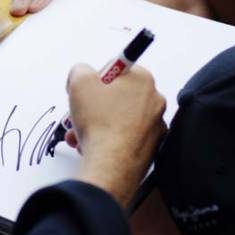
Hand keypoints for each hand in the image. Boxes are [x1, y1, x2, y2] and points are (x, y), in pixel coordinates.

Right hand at [65, 64, 165, 207]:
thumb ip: (80, 70)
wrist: (111, 164)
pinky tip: (92, 145)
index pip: (117, 70)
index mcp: (143, 80)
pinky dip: (108, 139)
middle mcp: (154, 101)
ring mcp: (154, 126)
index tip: (88, 91)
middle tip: (81, 113)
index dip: (96, 80)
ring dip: (96, 123)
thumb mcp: (79, 82)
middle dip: (94, 105)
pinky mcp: (149, 147)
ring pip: (118, 118)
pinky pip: (124, 137)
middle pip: (117, 96)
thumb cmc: (100, 123)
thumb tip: (81, 74)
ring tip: (81, 134)